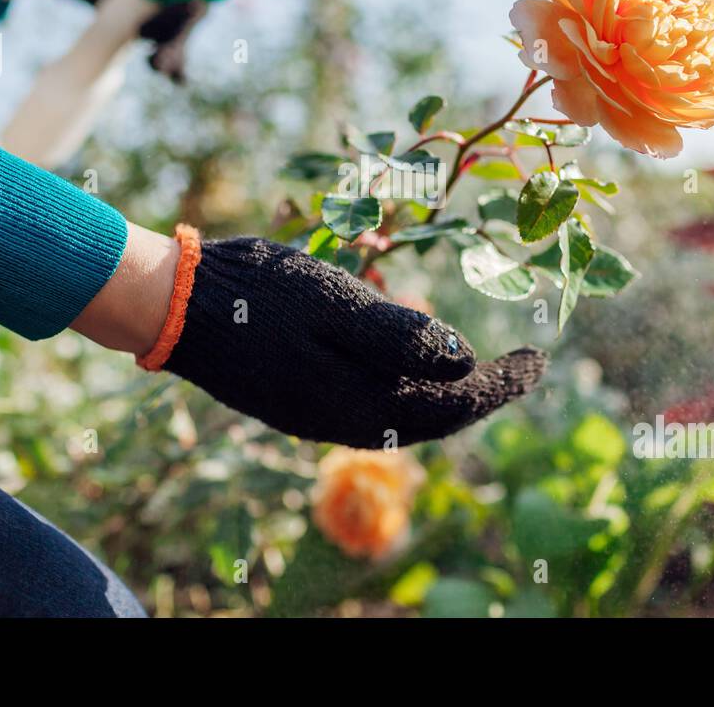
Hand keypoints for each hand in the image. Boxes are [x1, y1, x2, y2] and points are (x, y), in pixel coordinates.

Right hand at [155, 235, 546, 447]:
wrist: (174, 305)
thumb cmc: (257, 294)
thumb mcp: (334, 303)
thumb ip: (398, 336)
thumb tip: (466, 360)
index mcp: (357, 401)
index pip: (450, 405)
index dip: (501, 385)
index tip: (539, 360)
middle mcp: (342, 420)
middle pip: (433, 417)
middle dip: (483, 393)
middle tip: (525, 365)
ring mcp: (317, 413)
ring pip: (404, 414)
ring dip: (447, 394)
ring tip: (483, 369)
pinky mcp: (299, 397)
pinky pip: (372, 403)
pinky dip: (408, 387)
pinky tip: (415, 364)